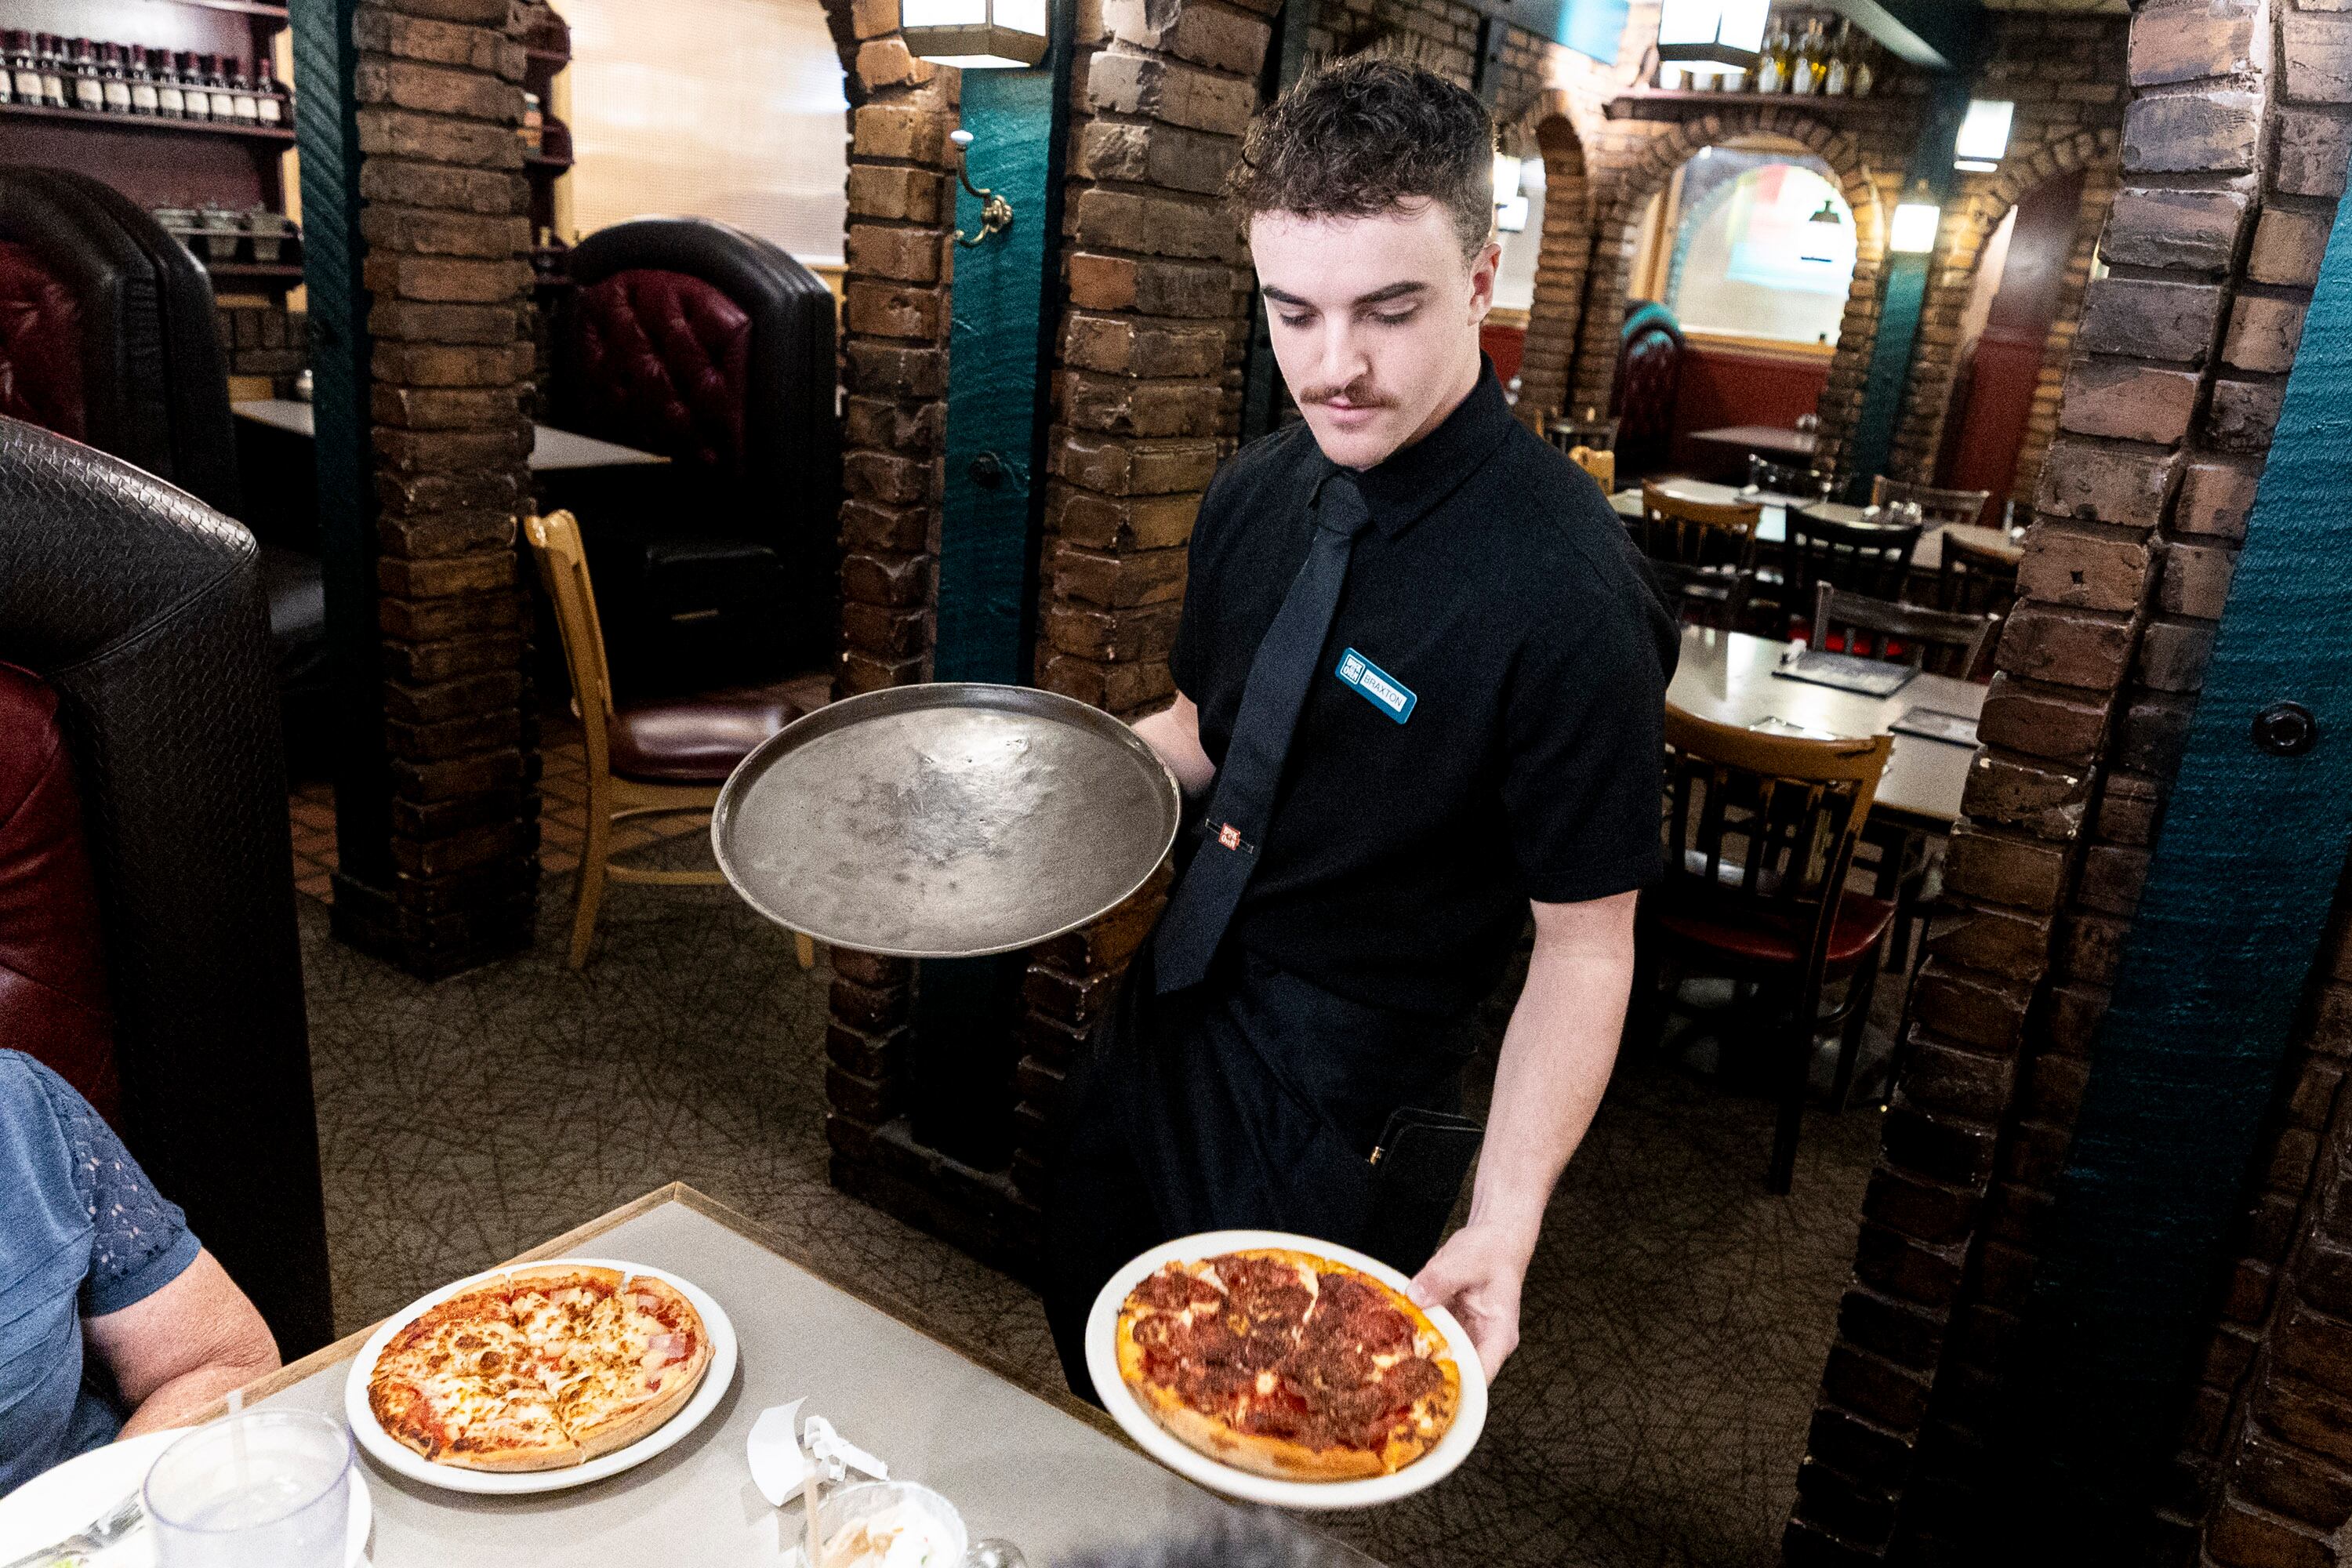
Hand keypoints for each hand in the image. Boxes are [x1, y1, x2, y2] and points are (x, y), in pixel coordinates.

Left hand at [1408, 1224, 1530, 1379]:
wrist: (1493, 1238)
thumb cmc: (1491, 1250)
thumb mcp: (1465, 1260)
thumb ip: (1440, 1279)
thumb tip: (1415, 1297)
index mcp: (1499, 1334)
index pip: (1481, 1374)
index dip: (1455, 1386)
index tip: (1425, 1387)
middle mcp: (1485, 1342)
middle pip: (1459, 1372)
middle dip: (1429, 1375)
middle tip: (1397, 1374)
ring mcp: (1468, 1335)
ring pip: (1443, 1357)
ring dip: (1419, 1358)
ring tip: (1390, 1360)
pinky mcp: (1452, 1326)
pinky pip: (1433, 1338)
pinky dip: (1416, 1338)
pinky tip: (1394, 1338)